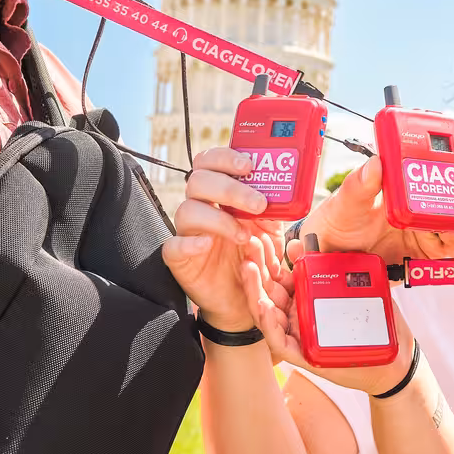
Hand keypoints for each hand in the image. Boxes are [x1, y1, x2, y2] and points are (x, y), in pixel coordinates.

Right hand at [161, 147, 287, 330]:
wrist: (244, 296)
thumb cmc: (254, 255)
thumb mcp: (271, 229)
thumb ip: (274, 209)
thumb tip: (280, 193)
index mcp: (218, 194)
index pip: (209, 162)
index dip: (224, 158)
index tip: (248, 165)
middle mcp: (200, 208)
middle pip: (198, 181)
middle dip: (230, 188)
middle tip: (258, 203)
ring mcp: (187, 232)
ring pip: (187, 210)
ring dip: (219, 219)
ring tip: (244, 235)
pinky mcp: (179, 259)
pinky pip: (173, 246)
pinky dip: (189, 243)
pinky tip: (207, 244)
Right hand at [246, 236, 421, 395]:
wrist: (391, 359)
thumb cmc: (370, 323)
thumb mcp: (346, 286)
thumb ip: (322, 265)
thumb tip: (297, 244)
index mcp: (302, 299)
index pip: (277, 277)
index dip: (265, 258)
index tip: (257, 238)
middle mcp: (295, 316)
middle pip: (267, 292)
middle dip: (254, 270)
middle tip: (247, 248)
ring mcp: (297, 335)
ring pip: (267, 315)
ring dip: (255, 293)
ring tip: (248, 269)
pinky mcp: (303, 355)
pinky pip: (280, 341)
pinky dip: (270, 324)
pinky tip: (265, 307)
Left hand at [299, 157, 453, 265]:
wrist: (324, 257)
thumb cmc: (334, 221)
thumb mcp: (343, 203)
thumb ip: (358, 186)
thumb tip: (375, 164)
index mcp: (405, 186)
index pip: (442, 177)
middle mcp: (419, 206)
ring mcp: (423, 232)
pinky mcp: (422, 257)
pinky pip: (451, 256)